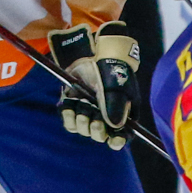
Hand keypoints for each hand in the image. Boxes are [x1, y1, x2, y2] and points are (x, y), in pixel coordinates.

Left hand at [53, 22, 140, 147]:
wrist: (92, 51)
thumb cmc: (111, 68)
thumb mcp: (116, 86)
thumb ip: (115, 106)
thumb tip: (114, 127)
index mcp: (123, 113)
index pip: (123, 136)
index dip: (118, 141)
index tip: (114, 140)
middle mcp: (105, 116)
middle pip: (101, 136)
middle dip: (97, 130)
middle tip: (94, 120)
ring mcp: (89, 112)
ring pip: (84, 130)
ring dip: (82, 121)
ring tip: (83, 104)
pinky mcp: (74, 107)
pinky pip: (69, 123)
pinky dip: (68, 116)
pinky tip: (70, 105)